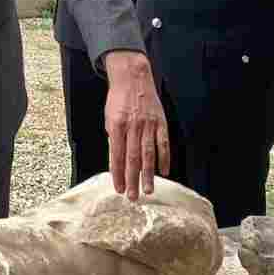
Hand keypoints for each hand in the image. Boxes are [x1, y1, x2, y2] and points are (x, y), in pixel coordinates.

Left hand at [103, 50, 169, 200]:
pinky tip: (164, 172)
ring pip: (149, 154)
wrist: (133, 77)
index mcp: (116, 125)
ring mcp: (148, 125)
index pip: (117, 155)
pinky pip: (163, 144)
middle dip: (132, 179)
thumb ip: (113, 137)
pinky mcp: (160, 122)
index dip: (117, 173)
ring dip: (148, 174)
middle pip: (133, 158)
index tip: (118, 188)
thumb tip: (116, 160)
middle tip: (133, 196)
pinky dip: (164, 159)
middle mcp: (133, 126)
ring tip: (148, 190)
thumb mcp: (109, 116)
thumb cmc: (118, 99)